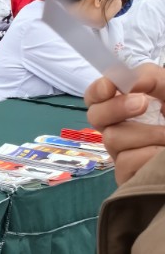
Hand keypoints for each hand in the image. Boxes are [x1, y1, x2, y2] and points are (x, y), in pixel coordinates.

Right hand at [86, 66, 164, 184]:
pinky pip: (126, 162)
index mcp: (124, 108)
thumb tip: (130, 83)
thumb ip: (151, 78)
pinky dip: (149, 154)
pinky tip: (161, 154)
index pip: (95, 97)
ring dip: (147, 133)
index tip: (110, 87)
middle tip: (142, 104)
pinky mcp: (126, 175)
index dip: (97, 90)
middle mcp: (118, 129)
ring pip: (112, 139)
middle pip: (95, 116)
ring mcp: (121, 153)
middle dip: (115, 107)